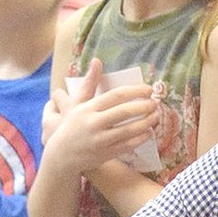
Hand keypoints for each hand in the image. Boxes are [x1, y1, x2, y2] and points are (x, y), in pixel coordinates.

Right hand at [43, 58, 158, 174]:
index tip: (148, 89)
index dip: (135, 91)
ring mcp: (99, 140)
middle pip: (123, 112)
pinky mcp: (104, 154)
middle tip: (155, 103)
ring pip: (127, 130)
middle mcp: (93, 123)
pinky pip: (126, 146)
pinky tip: (149, 133)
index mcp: (88, 108)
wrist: (61, 156)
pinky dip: (140, 139)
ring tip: (156, 117)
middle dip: (143, 106)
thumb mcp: (77, 104)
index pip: (116, 95)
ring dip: (145, 123)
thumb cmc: (71, 126)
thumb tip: (97, 60)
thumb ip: (90, 83)